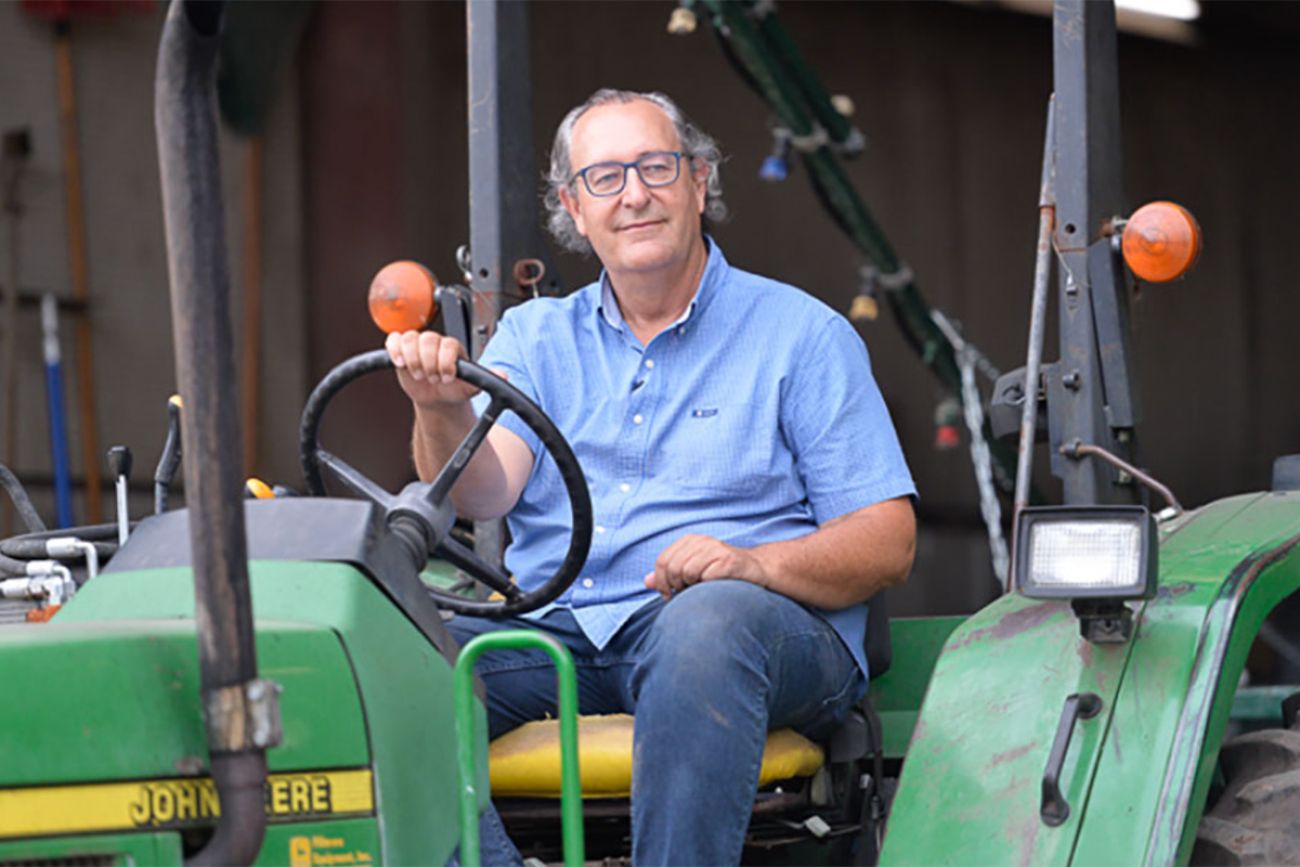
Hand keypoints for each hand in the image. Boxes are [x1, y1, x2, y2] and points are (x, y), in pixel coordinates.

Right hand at [385, 331, 502, 409]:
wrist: (439, 397)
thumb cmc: (455, 389)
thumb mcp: (472, 386)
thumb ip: (486, 379)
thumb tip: (504, 375)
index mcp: (453, 348)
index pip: (448, 344)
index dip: (445, 361)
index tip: (447, 377)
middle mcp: (435, 343)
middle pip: (427, 339)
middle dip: (429, 362)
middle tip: (433, 379)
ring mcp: (417, 345)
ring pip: (409, 338)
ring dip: (412, 359)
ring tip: (418, 375)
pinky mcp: (401, 350)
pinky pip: (394, 339)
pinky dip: (394, 349)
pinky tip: (400, 363)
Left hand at [644, 534, 770, 599]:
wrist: (756, 570)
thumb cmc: (721, 573)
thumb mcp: (692, 570)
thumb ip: (670, 575)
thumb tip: (647, 581)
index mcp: (689, 541)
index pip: (663, 560)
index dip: (662, 582)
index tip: (669, 595)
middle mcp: (701, 541)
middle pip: (673, 567)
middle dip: (676, 586)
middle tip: (685, 594)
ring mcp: (716, 549)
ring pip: (687, 572)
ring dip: (693, 587)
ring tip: (702, 588)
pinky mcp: (728, 560)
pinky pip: (706, 577)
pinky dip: (707, 587)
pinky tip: (715, 587)